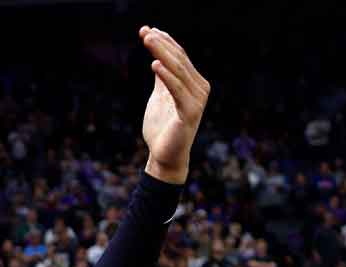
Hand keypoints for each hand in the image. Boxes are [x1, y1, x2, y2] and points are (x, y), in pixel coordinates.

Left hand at [138, 27, 209, 184]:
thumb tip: (157, 56)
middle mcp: (200, 88)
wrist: (165, 156)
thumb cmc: (162, 128)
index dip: (165, 42)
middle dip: (161, 44)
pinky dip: (166, 77)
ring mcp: (197, 100)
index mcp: (194, 83)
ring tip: (148, 41)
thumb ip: (162, 78)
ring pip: (178, 71)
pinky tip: (155, 65)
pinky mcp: (190, 113)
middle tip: (145, 32)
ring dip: (162, 54)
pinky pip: (177, 90)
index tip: (147, 29)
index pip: (179, 57)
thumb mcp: (160, 97)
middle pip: (179, 60)